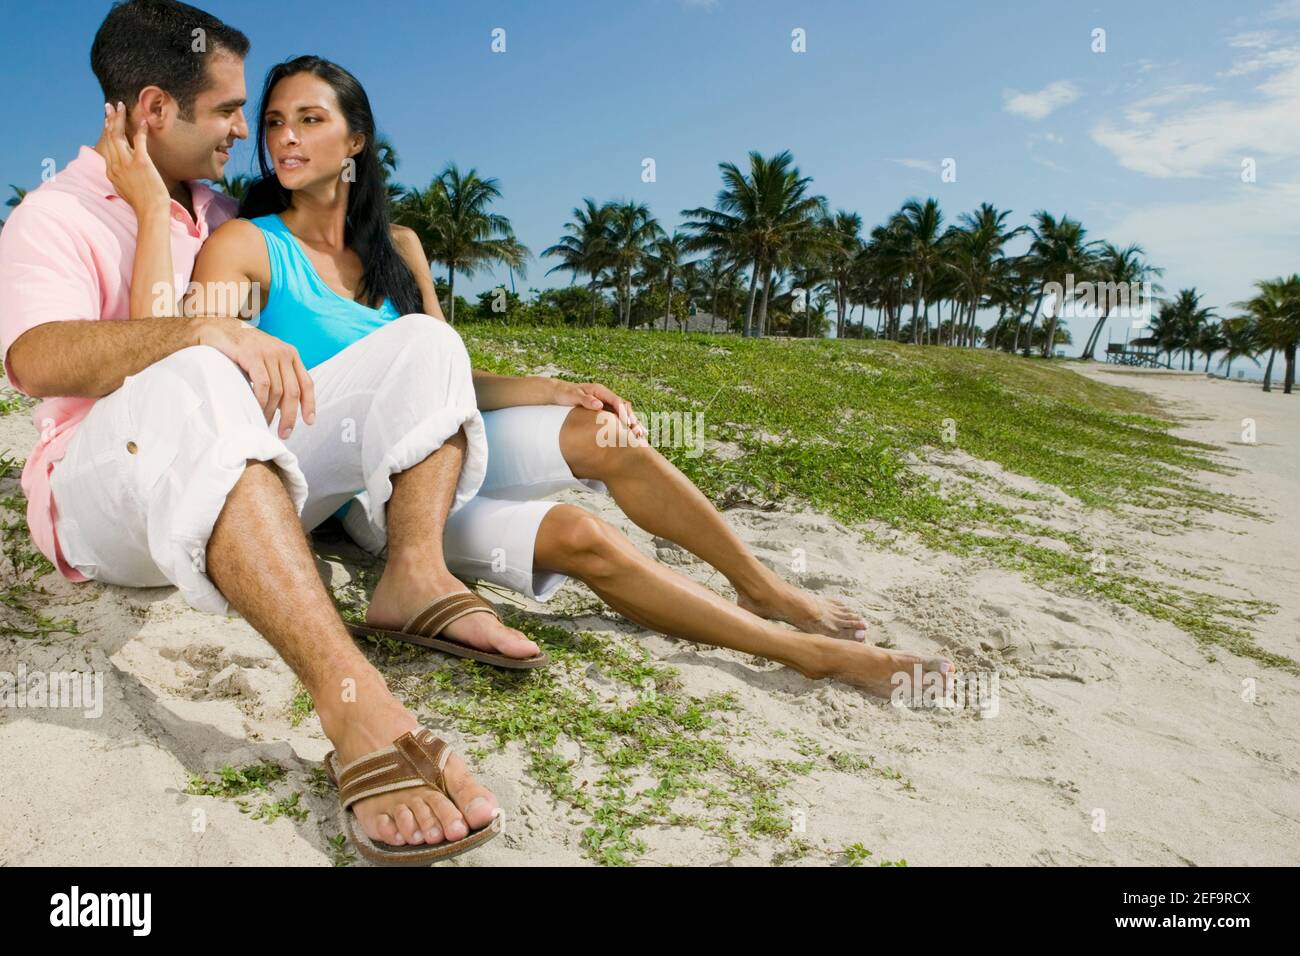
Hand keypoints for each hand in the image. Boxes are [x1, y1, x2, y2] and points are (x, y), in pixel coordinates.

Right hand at [97, 102, 169, 216]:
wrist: (151, 212)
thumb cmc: (142, 203)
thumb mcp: (124, 188)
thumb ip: (120, 176)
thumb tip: (120, 169)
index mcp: (110, 171)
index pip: (105, 145)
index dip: (106, 130)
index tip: (107, 119)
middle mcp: (115, 165)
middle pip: (109, 136)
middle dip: (109, 118)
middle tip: (110, 105)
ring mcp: (126, 163)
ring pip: (118, 135)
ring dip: (119, 118)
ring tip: (120, 106)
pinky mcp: (141, 163)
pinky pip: (139, 141)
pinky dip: (140, 129)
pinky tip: (144, 120)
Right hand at [195, 317, 316, 437]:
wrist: (214, 326)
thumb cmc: (239, 347)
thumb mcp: (264, 359)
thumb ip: (276, 376)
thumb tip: (283, 406)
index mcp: (290, 354)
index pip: (306, 383)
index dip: (310, 404)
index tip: (309, 422)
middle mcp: (283, 352)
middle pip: (293, 392)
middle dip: (290, 416)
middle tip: (283, 433)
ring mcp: (268, 352)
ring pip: (278, 391)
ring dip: (271, 412)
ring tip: (264, 423)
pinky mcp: (251, 355)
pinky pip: (263, 384)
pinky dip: (260, 400)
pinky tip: (256, 409)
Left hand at [552, 380, 644, 438]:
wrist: (560, 393)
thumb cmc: (566, 394)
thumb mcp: (573, 396)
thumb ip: (586, 400)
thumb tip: (599, 405)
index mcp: (601, 391)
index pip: (616, 401)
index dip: (623, 412)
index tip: (628, 423)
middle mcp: (606, 397)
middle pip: (624, 408)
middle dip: (632, 419)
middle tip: (639, 432)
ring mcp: (606, 403)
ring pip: (623, 413)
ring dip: (632, 423)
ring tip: (641, 436)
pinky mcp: (605, 410)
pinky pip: (618, 417)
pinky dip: (626, 425)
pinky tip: (632, 435)